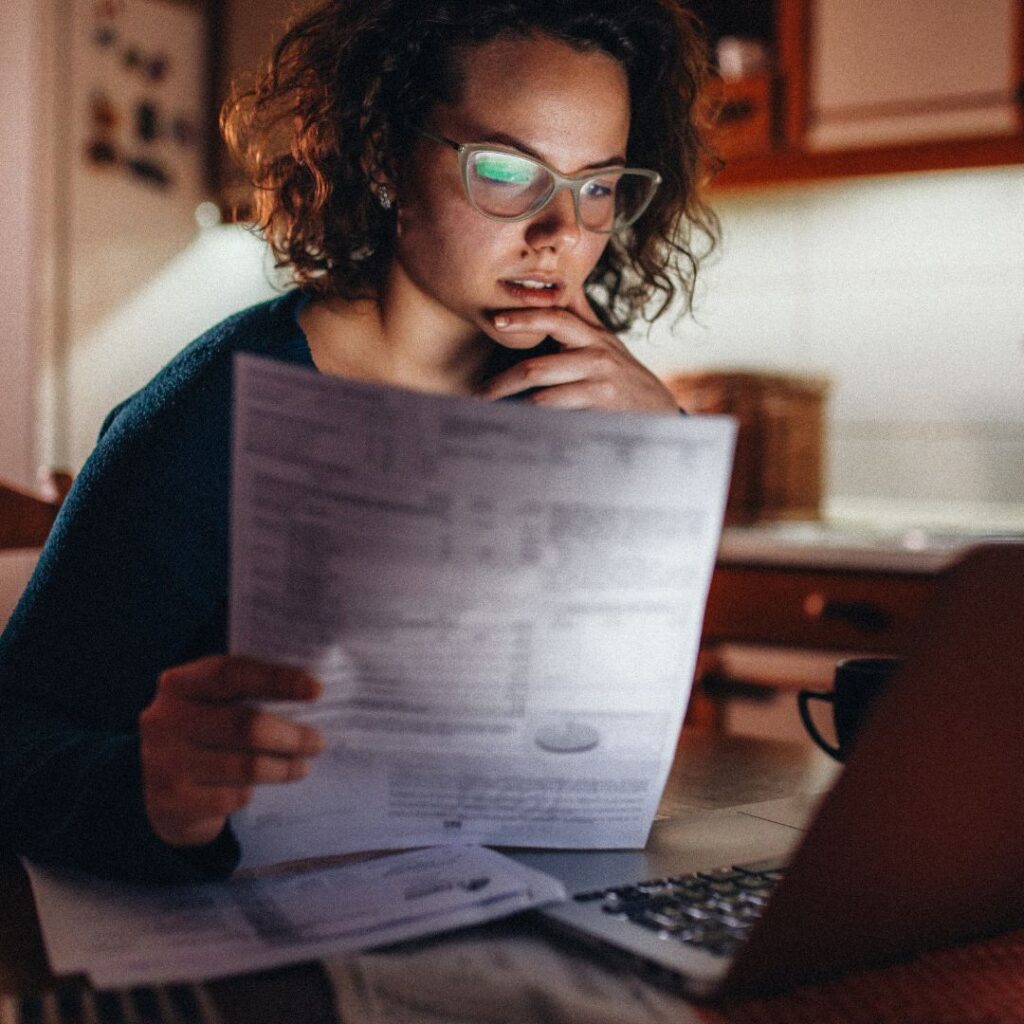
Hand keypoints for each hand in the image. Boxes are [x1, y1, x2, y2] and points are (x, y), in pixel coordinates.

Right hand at [140, 655, 323, 847]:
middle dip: (292, 736)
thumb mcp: (213, 705)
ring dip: (283, 768)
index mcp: (179, 684)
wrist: (158, 794)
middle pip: (245, 725)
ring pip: (245, 766)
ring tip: (302, 766)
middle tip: (318, 742)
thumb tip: (312, 694)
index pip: (231, 673)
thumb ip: (247, 694)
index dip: (276, 679)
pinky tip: (259, 788)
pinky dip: (253, 792)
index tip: (316, 689)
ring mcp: (163, 763)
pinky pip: (232, 797)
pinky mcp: (171, 803)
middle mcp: (164, 720)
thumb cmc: (203, 736)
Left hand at [479, 290, 679, 412]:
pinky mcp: (601, 408)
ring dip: (513, 405)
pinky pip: (558, 414)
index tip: (496, 321)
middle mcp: (596, 356)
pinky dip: (534, 419)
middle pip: (538, 366)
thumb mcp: (607, 342)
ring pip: (543, 394)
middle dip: (502, 381)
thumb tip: (562, 285)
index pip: (555, 319)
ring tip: (491, 412)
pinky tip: (519, 424)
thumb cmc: (624, 375)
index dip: (524, 318)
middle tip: (479, 392)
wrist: (659, 410)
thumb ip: (582, 317)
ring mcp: (599, 384)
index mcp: (593, 336)